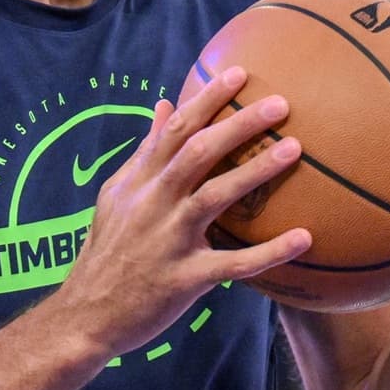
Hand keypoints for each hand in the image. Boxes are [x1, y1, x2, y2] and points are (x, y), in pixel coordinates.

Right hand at [54, 67, 311, 355]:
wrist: (85, 316)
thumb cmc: (108, 254)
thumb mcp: (116, 197)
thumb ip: (145, 153)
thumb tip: (164, 106)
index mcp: (137, 183)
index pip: (174, 130)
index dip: (206, 99)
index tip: (239, 73)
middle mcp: (151, 205)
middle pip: (197, 153)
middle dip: (238, 123)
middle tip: (280, 103)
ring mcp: (167, 241)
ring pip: (213, 197)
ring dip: (255, 171)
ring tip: (294, 149)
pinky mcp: (183, 280)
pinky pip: (232, 263)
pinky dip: (269, 252)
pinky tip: (304, 238)